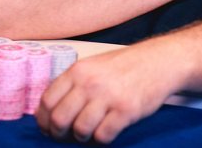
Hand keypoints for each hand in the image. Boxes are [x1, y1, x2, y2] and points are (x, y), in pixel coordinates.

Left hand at [36, 42, 179, 143]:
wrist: (158, 61)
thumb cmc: (125, 66)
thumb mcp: (93, 65)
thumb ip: (73, 83)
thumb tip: (51, 109)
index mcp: (78, 71)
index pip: (47, 100)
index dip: (43, 120)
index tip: (47, 127)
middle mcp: (90, 83)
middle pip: (59, 119)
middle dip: (59, 133)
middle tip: (65, 136)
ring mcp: (108, 97)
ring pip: (80, 130)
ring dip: (82, 137)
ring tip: (89, 133)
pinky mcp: (125, 111)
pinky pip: (103, 135)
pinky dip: (101, 139)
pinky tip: (106, 131)